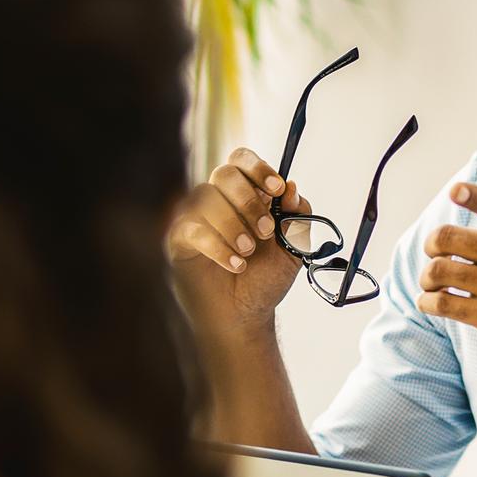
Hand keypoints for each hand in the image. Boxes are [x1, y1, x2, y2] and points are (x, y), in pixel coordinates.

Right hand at [167, 147, 314, 339]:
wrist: (245, 315)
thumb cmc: (264, 280)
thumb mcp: (293, 248)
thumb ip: (297, 218)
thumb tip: (293, 191)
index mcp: (245, 194)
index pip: (243, 160)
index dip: (259, 168)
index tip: (277, 189)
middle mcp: (218, 200)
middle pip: (224, 173)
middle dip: (248, 200)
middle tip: (264, 231)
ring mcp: (196, 218)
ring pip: (205, 196)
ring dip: (232, 224)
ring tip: (248, 252)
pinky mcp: (179, 240)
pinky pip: (193, 228)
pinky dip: (218, 246)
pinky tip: (235, 264)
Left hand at [421, 144, 476, 393]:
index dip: (473, 197)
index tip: (454, 192)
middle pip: (450, 238)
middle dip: (433, 245)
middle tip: (436, 253)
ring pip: (440, 271)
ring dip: (427, 276)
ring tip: (433, 281)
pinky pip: (443, 303)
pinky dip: (428, 302)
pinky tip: (433, 302)